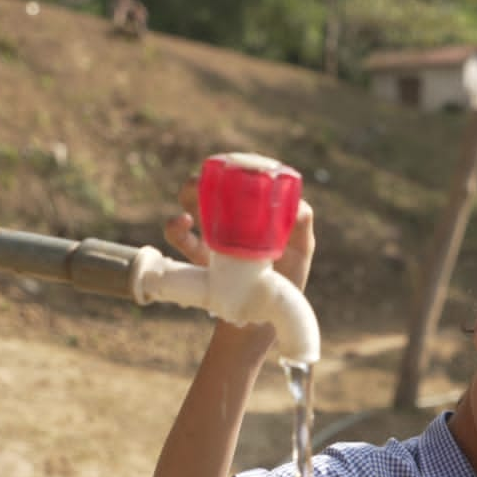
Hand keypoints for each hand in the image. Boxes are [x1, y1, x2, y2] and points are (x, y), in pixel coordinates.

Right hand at [163, 173, 316, 289]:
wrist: (264, 314)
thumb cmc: (287, 276)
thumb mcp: (301, 249)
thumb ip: (301, 226)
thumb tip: (300, 207)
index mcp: (255, 210)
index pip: (243, 178)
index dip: (236, 165)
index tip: (235, 163)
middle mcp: (232, 216)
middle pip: (213, 184)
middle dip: (208, 174)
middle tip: (210, 177)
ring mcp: (213, 233)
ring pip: (192, 201)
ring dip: (188, 191)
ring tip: (190, 193)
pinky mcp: (197, 254)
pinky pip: (178, 236)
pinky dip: (174, 227)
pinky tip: (180, 222)